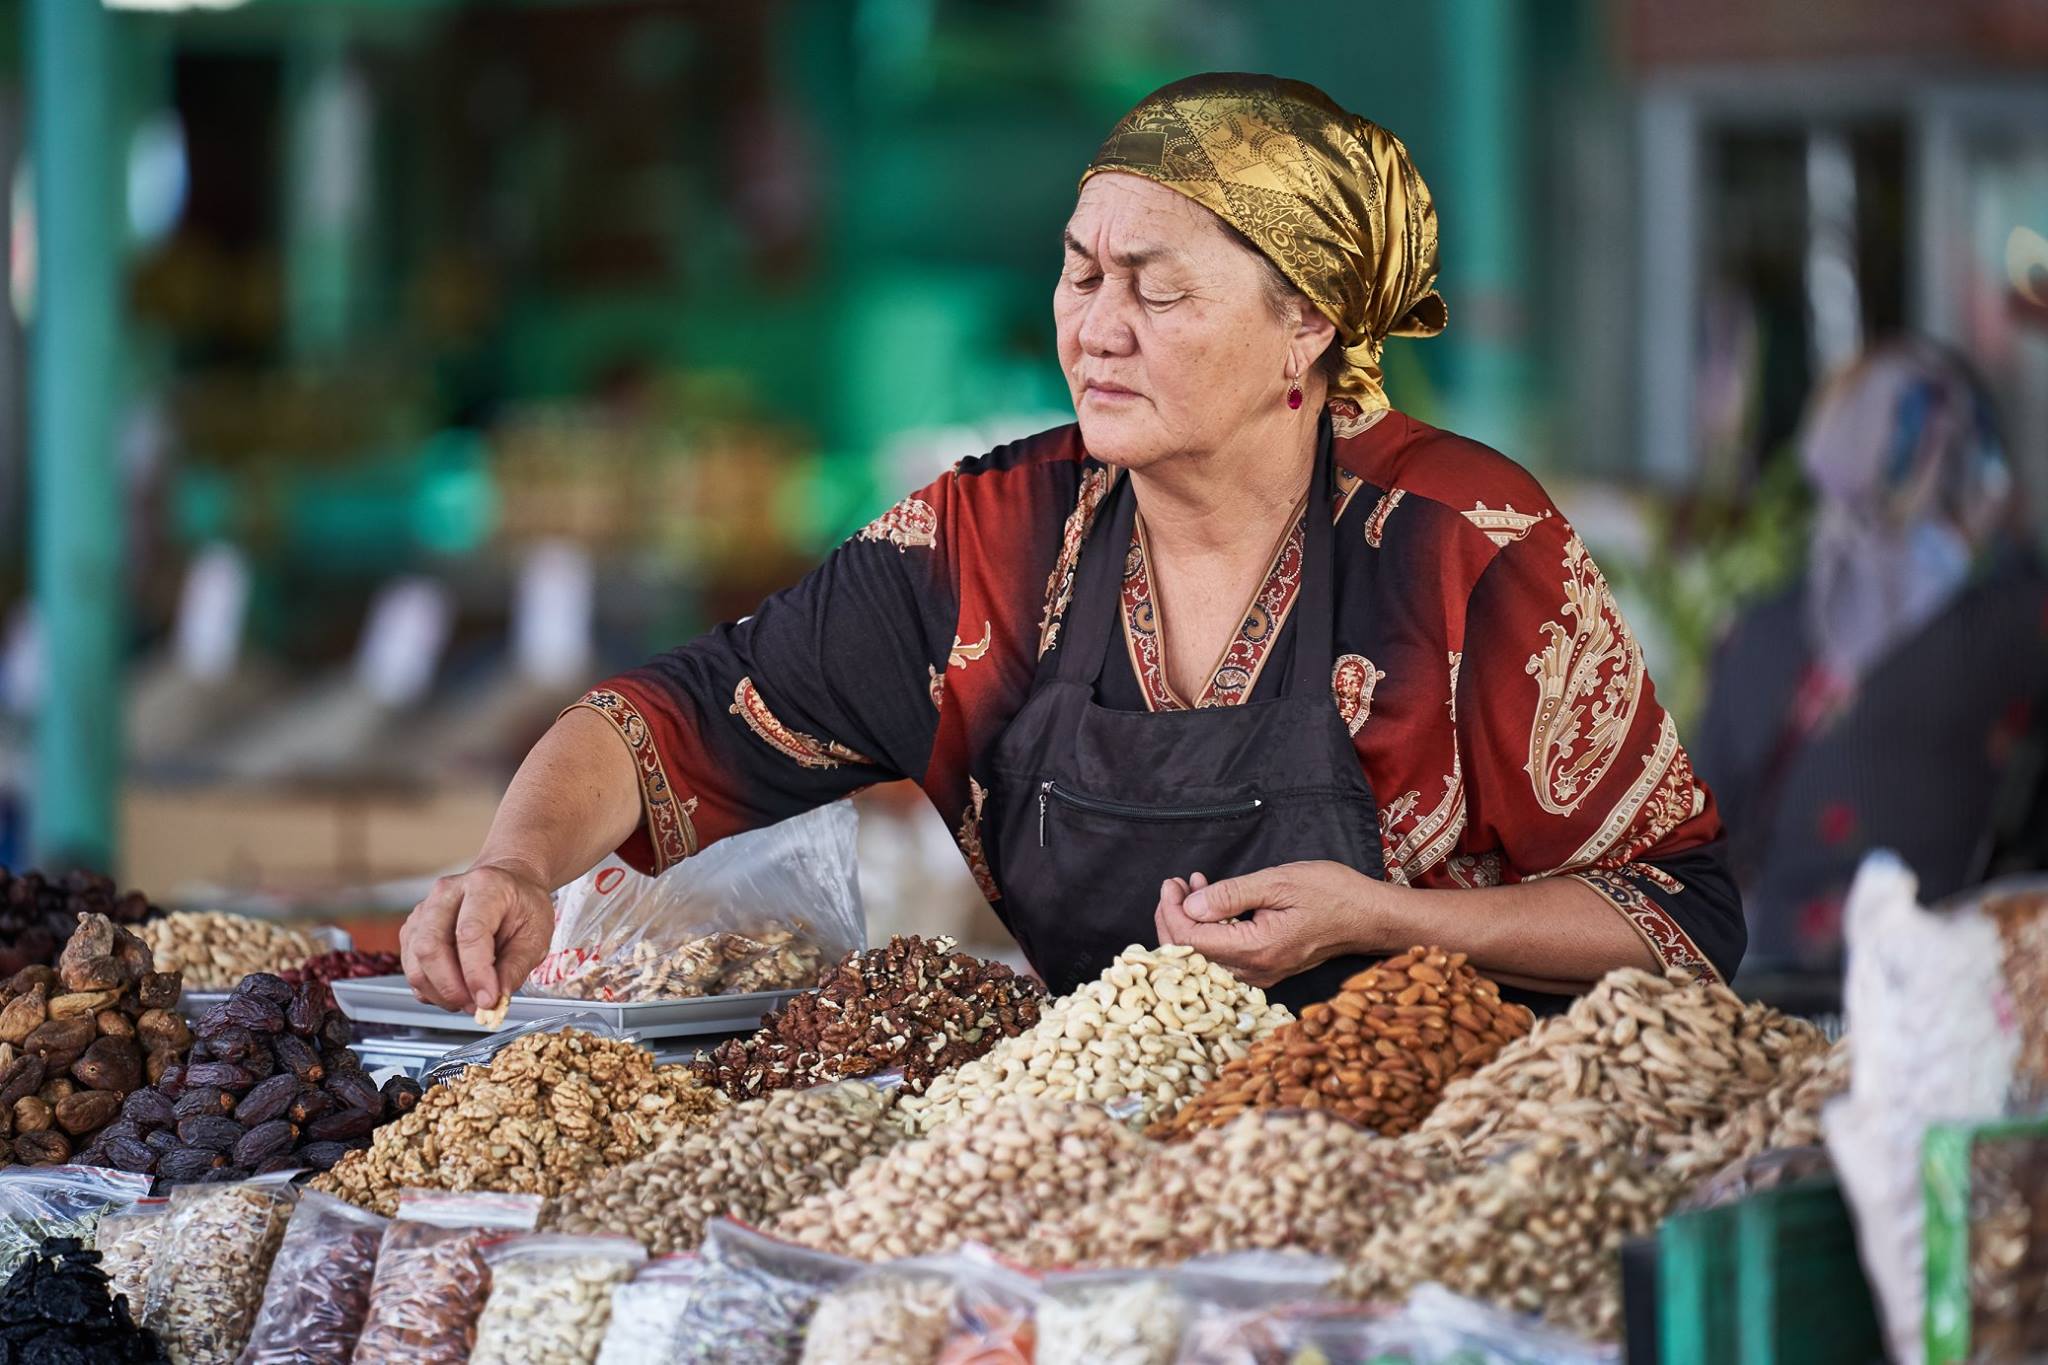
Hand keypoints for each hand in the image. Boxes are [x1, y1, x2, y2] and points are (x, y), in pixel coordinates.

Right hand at [399, 862, 554, 1012]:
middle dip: (451, 987)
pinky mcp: (413, 929)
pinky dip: (429, 989)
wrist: (507, 886)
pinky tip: (453, 992)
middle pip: (430, 946)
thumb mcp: (536, 934)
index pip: (470, 933)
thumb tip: (496, 1000)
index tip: (487, 1001)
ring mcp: (424, 910)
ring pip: (415, 960)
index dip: (476, 973)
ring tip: (468, 1001)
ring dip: (439, 992)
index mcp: (484, 887)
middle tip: (475, 1007)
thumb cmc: (523, 906)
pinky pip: (410, 966)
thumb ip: (517, 967)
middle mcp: (447, 894)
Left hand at [1153, 861, 1391, 987]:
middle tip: (1176, 884)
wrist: (1369, 917)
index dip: (1171, 912)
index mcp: (1256, 949)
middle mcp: (1255, 970)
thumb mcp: (1279, 882)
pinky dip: (1210, 930)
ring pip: (1205, 956)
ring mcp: (1260, 974)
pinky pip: (1224, 956)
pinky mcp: (1265, 969)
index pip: (1191, 940)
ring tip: (1194, 886)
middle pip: (1191, 954)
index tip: (1172, 884)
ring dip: (1191, 922)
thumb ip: (1231, 895)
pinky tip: (1213, 903)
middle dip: (1174, 917)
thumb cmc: (1332, 893)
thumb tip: (1190, 906)